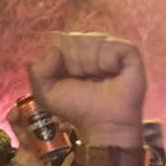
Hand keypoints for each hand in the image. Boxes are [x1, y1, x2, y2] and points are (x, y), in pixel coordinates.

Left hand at [25, 32, 145, 138]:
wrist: (104, 125)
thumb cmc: (78, 108)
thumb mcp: (46, 93)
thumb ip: (37, 70)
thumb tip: (54, 51)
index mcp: (71, 49)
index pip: (57, 39)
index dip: (58, 59)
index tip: (66, 79)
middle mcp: (90, 44)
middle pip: (73, 39)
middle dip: (74, 64)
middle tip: (84, 82)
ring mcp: (110, 46)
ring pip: (91, 41)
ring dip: (90, 65)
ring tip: (98, 81)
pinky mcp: (128, 52)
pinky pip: (112, 46)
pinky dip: (107, 63)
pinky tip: (111, 75)